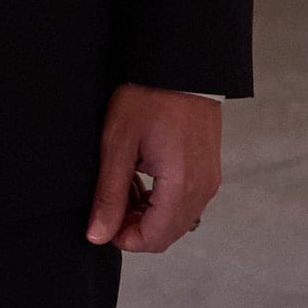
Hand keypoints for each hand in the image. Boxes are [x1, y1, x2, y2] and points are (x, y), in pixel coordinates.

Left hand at [86, 83, 222, 252]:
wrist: (179, 69)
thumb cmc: (147, 100)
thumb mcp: (117, 148)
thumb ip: (109, 196)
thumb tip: (98, 234)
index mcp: (181, 187)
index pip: (154, 239)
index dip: (124, 239)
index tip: (103, 223)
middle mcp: (203, 189)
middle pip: (168, 234)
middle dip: (135, 228)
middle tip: (110, 204)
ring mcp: (209, 180)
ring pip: (177, 219)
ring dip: (148, 215)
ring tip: (122, 187)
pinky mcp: (208, 170)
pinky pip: (186, 201)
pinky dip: (162, 201)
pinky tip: (140, 180)